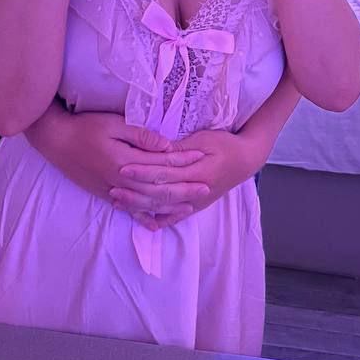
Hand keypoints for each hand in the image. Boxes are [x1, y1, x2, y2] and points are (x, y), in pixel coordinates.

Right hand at [25, 109, 210, 221]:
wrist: (56, 141)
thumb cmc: (85, 127)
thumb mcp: (114, 124)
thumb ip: (141, 136)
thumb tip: (166, 145)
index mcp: (125, 161)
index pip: (161, 164)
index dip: (182, 160)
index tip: (201, 157)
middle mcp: (121, 180)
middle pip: (158, 188)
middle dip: (184, 188)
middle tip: (206, 187)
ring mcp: (112, 190)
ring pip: (147, 202)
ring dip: (169, 205)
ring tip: (190, 206)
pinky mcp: (105, 194)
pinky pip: (129, 210)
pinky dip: (144, 217)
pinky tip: (157, 224)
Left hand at [115, 128, 263, 230]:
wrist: (246, 160)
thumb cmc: (226, 144)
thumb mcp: (205, 138)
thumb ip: (181, 147)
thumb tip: (159, 149)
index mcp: (198, 171)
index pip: (164, 173)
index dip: (142, 171)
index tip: (123, 168)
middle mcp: (196, 191)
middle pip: (160, 194)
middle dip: (135, 192)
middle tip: (112, 188)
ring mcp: (196, 202)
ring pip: (164, 208)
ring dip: (140, 206)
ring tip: (119, 202)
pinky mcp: (196, 206)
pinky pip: (175, 216)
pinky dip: (159, 220)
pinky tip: (144, 221)